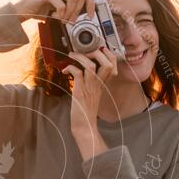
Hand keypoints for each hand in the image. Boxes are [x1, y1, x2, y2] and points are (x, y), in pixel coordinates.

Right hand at [12, 0, 94, 22]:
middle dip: (78, 12)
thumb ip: (73, 7)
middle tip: (71, 21)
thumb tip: (88, 15)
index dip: (91, 2)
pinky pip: (62, 5)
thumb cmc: (43, 10)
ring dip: (70, 14)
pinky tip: (54, 16)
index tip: (90, 16)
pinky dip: (60, 15)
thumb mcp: (62, 8)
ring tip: (63, 19)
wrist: (24, 10)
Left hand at [63, 46, 118, 160]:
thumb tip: (79, 73)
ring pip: (91, 66)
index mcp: (101, 85)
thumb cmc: (85, 113)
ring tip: (72, 55)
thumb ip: (89, 84)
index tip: (99, 50)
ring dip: (80, 57)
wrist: (84, 127)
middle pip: (107, 63)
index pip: (112, 66)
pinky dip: (70, 68)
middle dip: (96, 52)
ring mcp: (89, 88)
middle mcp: (98, 85)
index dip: (108, 55)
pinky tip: (66, 70)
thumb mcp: (91, 96)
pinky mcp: (80, 92)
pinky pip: (77, 74)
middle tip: (84, 51)